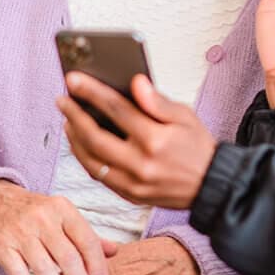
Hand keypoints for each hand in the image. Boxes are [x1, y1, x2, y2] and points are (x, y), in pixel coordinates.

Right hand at [0, 180, 118, 274]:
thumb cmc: (34, 212)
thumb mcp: (62, 215)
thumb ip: (86, 235)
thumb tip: (114, 251)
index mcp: (63, 210)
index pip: (86, 240)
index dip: (97, 266)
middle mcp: (43, 219)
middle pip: (67, 258)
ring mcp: (21, 233)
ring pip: (44, 269)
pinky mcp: (1, 247)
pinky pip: (17, 274)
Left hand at [57, 73, 216, 209]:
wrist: (212, 186)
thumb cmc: (198, 148)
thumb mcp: (185, 116)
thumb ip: (157, 101)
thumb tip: (135, 82)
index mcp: (156, 140)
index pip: (117, 110)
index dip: (92, 92)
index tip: (73, 79)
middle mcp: (141, 164)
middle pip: (95, 137)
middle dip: (74, 115)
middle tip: (62, 99)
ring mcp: (133, 183)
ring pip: (91, 160)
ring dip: (74, 138)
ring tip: (68, 119)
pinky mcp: (130, 195)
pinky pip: (98, 176)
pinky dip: (85, 158)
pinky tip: (80, 143)